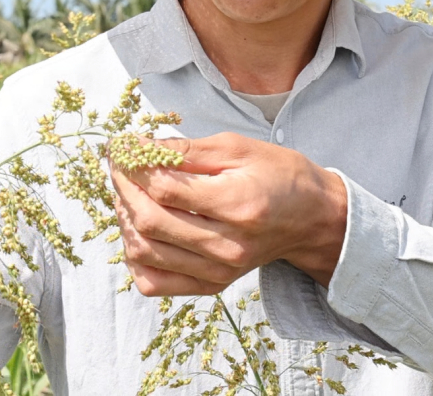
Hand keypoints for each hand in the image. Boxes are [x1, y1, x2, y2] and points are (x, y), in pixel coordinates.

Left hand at [110, 132, 346, 296]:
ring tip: (128, 192)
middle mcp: (227, 245)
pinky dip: (135, 256)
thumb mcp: (237, 148)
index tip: (122, 147)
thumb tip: (135, 147)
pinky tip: (139, 229)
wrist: (312, 219)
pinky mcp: (211, 286)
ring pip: (145, 251)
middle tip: (120, 166)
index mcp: (237, 205)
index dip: (134, 165)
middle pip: (149, 220)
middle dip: (123, 188)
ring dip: (124, 217)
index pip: (164, 188)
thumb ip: (185, 151)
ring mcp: (218, 272)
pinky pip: (153, 282)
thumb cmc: (279, 175)